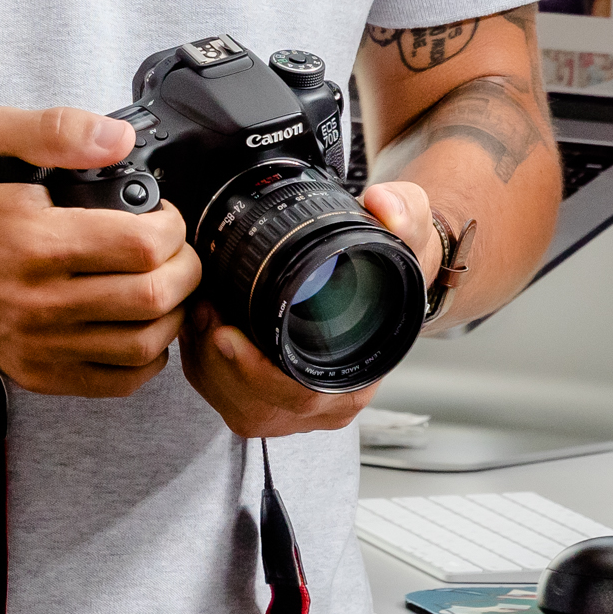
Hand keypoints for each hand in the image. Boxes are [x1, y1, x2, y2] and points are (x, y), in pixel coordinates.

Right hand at [0, 108, 199, 397]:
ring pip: (143, 345)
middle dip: (183, 269)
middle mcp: (38, 302)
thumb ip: (60, 129)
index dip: (171, 227)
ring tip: (163, 285)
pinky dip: (146, 357)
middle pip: (152, 298)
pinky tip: (140, 325)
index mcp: (37, 242)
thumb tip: (119, 140)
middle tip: (174, 251)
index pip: (141, 246)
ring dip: (172, 313)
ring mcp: (38, 344)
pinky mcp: (37, 372)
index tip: (163, 217)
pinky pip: (118, 380)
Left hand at [180, 177, 442, 442]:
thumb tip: (384, 205)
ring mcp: (293, 407)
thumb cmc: (390, 272)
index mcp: (358, 377)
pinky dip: (202, 362)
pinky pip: (221, 395)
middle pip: (257, 406)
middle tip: (204, 310)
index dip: (257, 372)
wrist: (381, 286)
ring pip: (231, 402)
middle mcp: (326, 404)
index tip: (224, 334)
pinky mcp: (264, 401)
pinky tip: (202, 327)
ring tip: (202, 311)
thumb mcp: (410, 236)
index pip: (303, 397)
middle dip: (217, 360)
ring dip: (205, 360)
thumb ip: (406, 213)